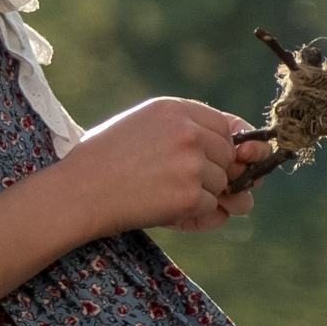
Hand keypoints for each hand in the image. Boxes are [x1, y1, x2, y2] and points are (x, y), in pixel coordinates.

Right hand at [65, 96, 272, 236]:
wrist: (76, 193)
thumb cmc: (102, 162)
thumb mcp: (141, 129)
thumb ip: (188, 133)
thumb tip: (251, 157)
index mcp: (173, 110)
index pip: (226, 125)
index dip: (224, 147)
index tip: (214, 161)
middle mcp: (187, 132)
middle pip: (229, 156)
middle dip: (214, 173)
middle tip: (179, 183)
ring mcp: (191, 164)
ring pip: (223, 183)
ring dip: (202, 195)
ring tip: (162, 194)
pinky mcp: (189, 195)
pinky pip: (211, 208)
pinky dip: (195, 215)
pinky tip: (164, 210)